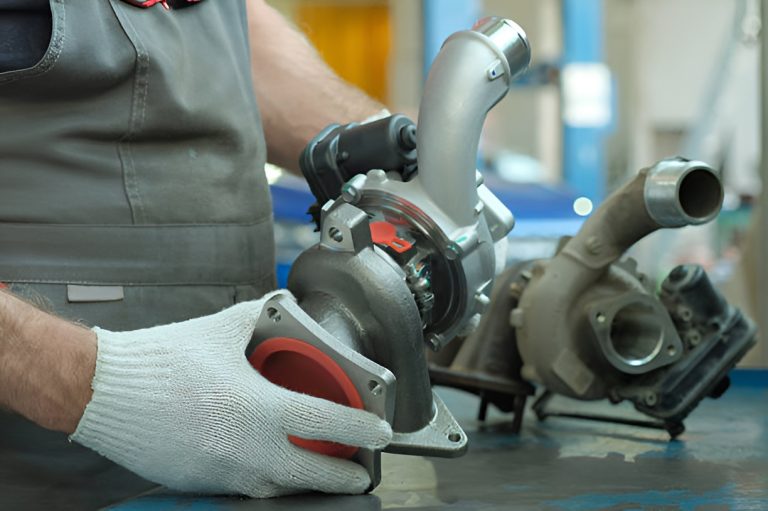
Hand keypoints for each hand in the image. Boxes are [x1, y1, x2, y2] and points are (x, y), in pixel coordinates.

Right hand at [71, 291, 391, 497]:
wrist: (103, 392)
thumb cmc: (161, 360)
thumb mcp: (222, 329)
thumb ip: (261, 315)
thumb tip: (283, 305)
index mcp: (256, 406)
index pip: (326, 421)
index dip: (362, 427)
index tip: (382, 431)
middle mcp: (246, 447)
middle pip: (313, 473)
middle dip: (345, 475)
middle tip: (362, 470)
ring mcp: (224, 471)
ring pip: (282, 488)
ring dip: (308, 481)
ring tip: (322, 470)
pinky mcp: (202, 483)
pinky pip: (249, 489)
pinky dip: (270, 482)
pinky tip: (273, 468)